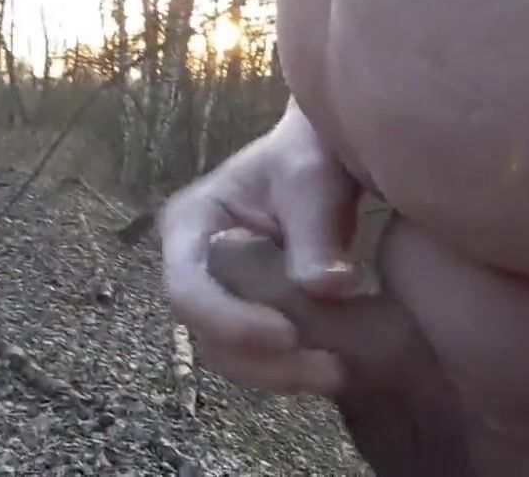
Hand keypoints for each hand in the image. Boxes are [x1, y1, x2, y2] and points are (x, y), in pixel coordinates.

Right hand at [160, 100, 362, 395]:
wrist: (326, 156)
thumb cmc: (311, 154)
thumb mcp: (313, 179)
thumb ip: (316, 233)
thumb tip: (330, 290)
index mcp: (191, 223)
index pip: (188, 287)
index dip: (230, 321)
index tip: (288, 335)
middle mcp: (194, 265)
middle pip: (206, 334)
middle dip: (262, 362)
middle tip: (329, 370)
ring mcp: (220, 294)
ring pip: (232, 356)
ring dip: (280, 375)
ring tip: (340, 372)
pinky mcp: (250, 314)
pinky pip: (259, 357)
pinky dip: (293, 369)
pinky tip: (339, 366)